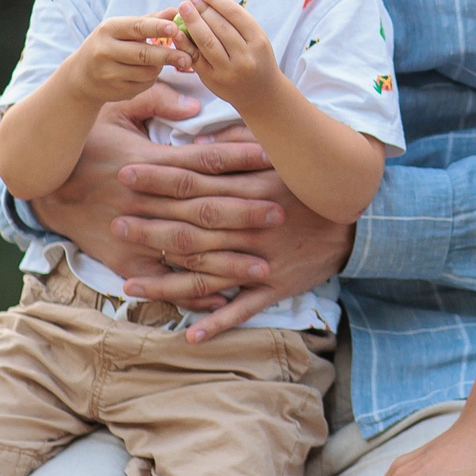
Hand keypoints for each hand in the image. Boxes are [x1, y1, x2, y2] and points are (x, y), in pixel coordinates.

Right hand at [30, 90, 275, 303]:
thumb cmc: (87, 142)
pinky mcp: (121, 261)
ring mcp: (133, 233)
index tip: (274, 160)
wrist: (43, 183)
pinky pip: (159, 280)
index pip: (204, 160)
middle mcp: (145, 200)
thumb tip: (196, 107)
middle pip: (203, 207)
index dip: (241, 159)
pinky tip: (219, 301)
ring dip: (226, 260)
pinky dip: (188, 291)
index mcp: (150, 162)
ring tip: (264, 267)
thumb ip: (155, 102)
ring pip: (186, 248)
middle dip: (244, 213)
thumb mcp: (115, 111)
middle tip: (281, 215)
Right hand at [69, 15, 191, 103]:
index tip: (175, 28)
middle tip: (187, 57)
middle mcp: (105, 50)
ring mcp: (108, 73)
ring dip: (160, 67)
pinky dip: (151, 79)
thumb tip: (175, 11)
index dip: (157, 28)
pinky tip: (145, 73)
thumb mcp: (122, 29)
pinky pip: (144, 84)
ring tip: (160, 61)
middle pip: (143, 54)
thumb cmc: (109, 45)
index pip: (136, 27)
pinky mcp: (115, 90)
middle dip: (169, 55)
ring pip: (147, 71)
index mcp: (108, 29)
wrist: (81, 76)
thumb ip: (150, 20)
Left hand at [111, 157, 354, 341]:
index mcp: (254, 190)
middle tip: (115, 223)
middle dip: (152, 226)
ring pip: (210, 274)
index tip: (127, 173)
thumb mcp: (282, 156)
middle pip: (194, 228)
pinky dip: (217, 322)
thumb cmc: (312, 186)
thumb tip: (198, 141)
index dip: (160, 178)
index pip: (197, 183)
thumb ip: (241, 146)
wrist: (359, 222)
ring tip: (129, 284)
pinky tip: (188, 334)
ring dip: (168, 282)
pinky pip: (244, 308)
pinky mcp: (276, 287)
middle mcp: (254, 227)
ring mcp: (264, 261)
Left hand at [169, 0, 282, 110]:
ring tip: (184, 8)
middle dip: (203, 9)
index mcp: (259, 42)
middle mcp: (245, 57)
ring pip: (207, 41)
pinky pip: (195, 57)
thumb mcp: (258, 41)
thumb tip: (209, 1)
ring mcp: (227, 69)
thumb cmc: (257, 60)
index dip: (218, 0)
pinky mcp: (212, 79)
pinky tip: (177, 31)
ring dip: (193, 21)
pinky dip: (185, 42)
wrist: (261, 94)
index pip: (236, 15)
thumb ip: (239, 24)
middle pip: (220, 26)